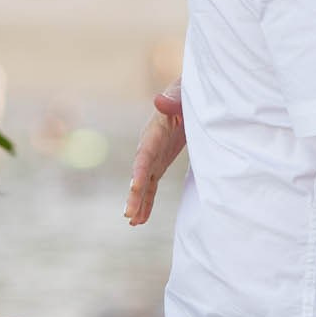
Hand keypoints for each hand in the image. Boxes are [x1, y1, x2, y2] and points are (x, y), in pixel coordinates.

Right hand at [122, 81, 185, 225]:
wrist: (186, 97)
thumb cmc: (185, 94)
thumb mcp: (181, 95)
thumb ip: (172, 100)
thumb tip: (159, 100)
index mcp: (154, 132)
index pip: (144, 155)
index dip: (139, 171)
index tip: (135, 188)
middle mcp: (148, 146)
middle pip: (139, 173)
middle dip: (134, 194)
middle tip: (128, 213)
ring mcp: (153, 157)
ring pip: (143, 183)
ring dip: (138, 202)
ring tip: (133, 222)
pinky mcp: (158, 163)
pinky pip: (150, 186)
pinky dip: (146, 202)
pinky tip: (140, 220)